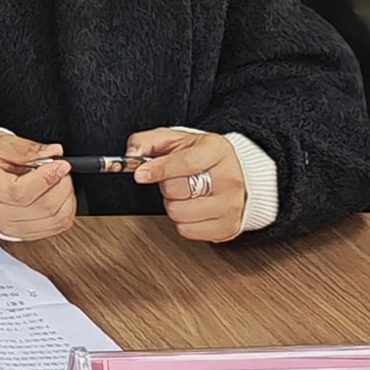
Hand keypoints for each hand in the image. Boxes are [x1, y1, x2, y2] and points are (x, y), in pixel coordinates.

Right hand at [0, 130, 76, 243]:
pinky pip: (56, 228)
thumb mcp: (0, 145)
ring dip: (67, 199)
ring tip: (59, 182)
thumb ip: (28, 149)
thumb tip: (54, 152)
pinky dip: (65, 211)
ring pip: (55, 221)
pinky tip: (58, 196)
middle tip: (60, 169)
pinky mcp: (25, 235)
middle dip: (62, 185)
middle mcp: (0, 215)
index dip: (48, 178)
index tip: (61, 164)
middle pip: (45, 208)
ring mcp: (13, 228)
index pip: (24, 192)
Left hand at [130, 126, 247, 245]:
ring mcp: (231, 205)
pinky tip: (192, 208)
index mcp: (217, 151)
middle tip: (173, 180)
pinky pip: (186, 230)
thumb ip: (149, 141)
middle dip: (166, 185)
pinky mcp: (227, 227)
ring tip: (184, 194)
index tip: (141, 174)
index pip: (185, 163)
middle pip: (177, 190)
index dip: (158, 169)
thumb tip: (130, 155)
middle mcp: (228, 179)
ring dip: (173, 204)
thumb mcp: (177, 139)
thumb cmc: (205, 157)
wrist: (239, 175)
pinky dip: (182, 221)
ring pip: (179, 212)